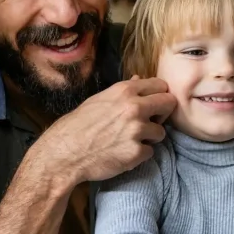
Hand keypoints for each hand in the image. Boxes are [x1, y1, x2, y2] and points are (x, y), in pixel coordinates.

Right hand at [34, 76, 176, 185]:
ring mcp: (137, 131)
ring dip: (149, 137)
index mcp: (125, 91)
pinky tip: (123, 152)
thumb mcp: (99, 100)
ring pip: (161, 132)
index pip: (160, 85)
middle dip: (162, 113)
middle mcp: (134, 108)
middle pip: (169, 104)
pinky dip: (139, 154)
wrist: (65, 153)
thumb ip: (123, 91)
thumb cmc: (77, 125)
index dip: (159, 95)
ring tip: (131, 140)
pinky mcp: (136, 153)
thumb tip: (140, 79)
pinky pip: (150, 152)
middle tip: (151, 121)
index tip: (154, 103)